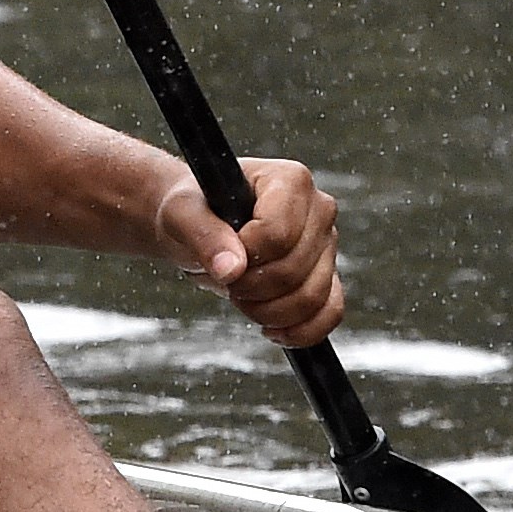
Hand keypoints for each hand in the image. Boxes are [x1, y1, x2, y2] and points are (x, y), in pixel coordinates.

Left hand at [151, 157, 344, 347]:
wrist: (199, 226)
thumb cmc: (193, 211)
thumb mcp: (182, 214)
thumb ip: (203, 235)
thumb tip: (232, 270)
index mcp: (291, 180)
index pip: (278, 234)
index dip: (245, 256)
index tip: (223, 253)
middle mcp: (319, 209)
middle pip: (293, 270)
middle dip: (250, 288)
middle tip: (226, 280)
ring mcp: (328, 245)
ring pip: (312, 297)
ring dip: (268, 312)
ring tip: (240, 298)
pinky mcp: (328, 276)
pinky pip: (330, 314)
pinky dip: (301, 331)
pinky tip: (272, 330)